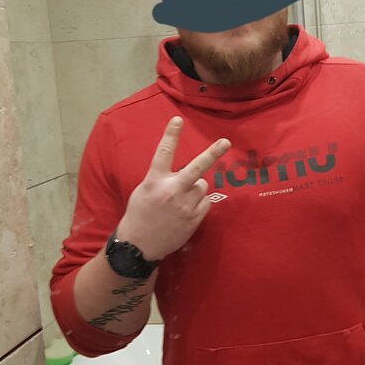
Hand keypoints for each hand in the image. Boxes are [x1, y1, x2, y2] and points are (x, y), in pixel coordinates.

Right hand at [117, 117, 230, 260]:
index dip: (171, 135)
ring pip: (202, 185)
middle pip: (196, 168)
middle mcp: (171, 191)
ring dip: (196, 188)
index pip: (163, 153)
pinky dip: (199, 203)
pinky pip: (205, 201)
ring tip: (181, 200)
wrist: (139, 245)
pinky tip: (186, 211)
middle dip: (212, 153)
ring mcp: (184, 205)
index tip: (178, 119)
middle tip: (225, 142)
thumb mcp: (143, 190)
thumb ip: (161, 178)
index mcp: (154, 181)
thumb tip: (180, 171)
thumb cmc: (139, 214)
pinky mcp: (194, 218)